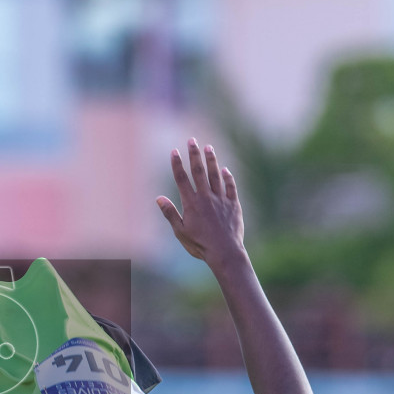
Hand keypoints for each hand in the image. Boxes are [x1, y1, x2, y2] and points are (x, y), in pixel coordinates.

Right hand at [156, 139, 246, 267]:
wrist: (225, 252)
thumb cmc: (200, 245)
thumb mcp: (180, 232)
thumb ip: (170, 213)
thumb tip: (159, 198)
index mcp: (191, 203)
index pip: (182, 179)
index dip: (177, 164)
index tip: (174, 151)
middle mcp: (206, 197)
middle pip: (199, 171)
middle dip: (194, 155)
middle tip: (192, 140)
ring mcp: (221, 200)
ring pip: (216, 175)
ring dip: (211, 160)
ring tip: (208, 147)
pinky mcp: (234, 205)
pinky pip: (230, 188)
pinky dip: (228, 178)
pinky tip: (225, 170)